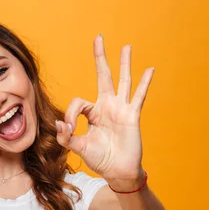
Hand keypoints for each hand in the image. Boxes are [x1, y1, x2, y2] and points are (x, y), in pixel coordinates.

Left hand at [56, 35, 152, 183]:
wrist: (117, 171)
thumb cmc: (99, 158)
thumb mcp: (78, 147)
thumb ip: (66, 137)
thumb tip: (59, 123)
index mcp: (93, 113)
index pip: (79, 102)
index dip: (71, 115)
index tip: (68, 129)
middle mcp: (107, 106)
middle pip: (103, 76)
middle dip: (100, 58)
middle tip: (98, 38)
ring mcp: (121, 109)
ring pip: (122, 81)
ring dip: (124, 63)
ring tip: (126, 47)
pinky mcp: (132, 115)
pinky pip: (138, 97)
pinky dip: (144, 83)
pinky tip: (149, 70)